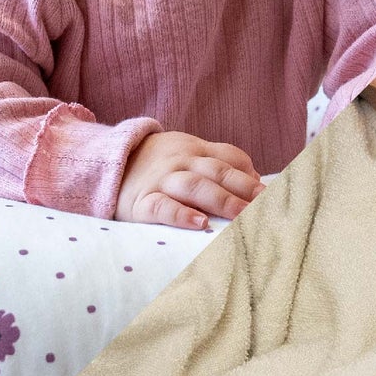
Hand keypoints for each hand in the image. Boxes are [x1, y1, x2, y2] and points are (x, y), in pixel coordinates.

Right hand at [118, 132, 261, 230]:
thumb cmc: (157, 166)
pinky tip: (199, 225)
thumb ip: (219, 163)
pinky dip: (181, 215)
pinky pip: (162, 208)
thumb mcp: (186, 154)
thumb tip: (258, 182)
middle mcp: (181, 162)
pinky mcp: (142, 202)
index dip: (249, 174)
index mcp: (194, 150)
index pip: (228, 157)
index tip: (270, 192)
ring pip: (194, 187)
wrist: (106, 165)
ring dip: (221, 200)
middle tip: (266, 204)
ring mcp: (161, 181)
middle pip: (217, 172)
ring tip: (242, 215)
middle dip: (243, 188)